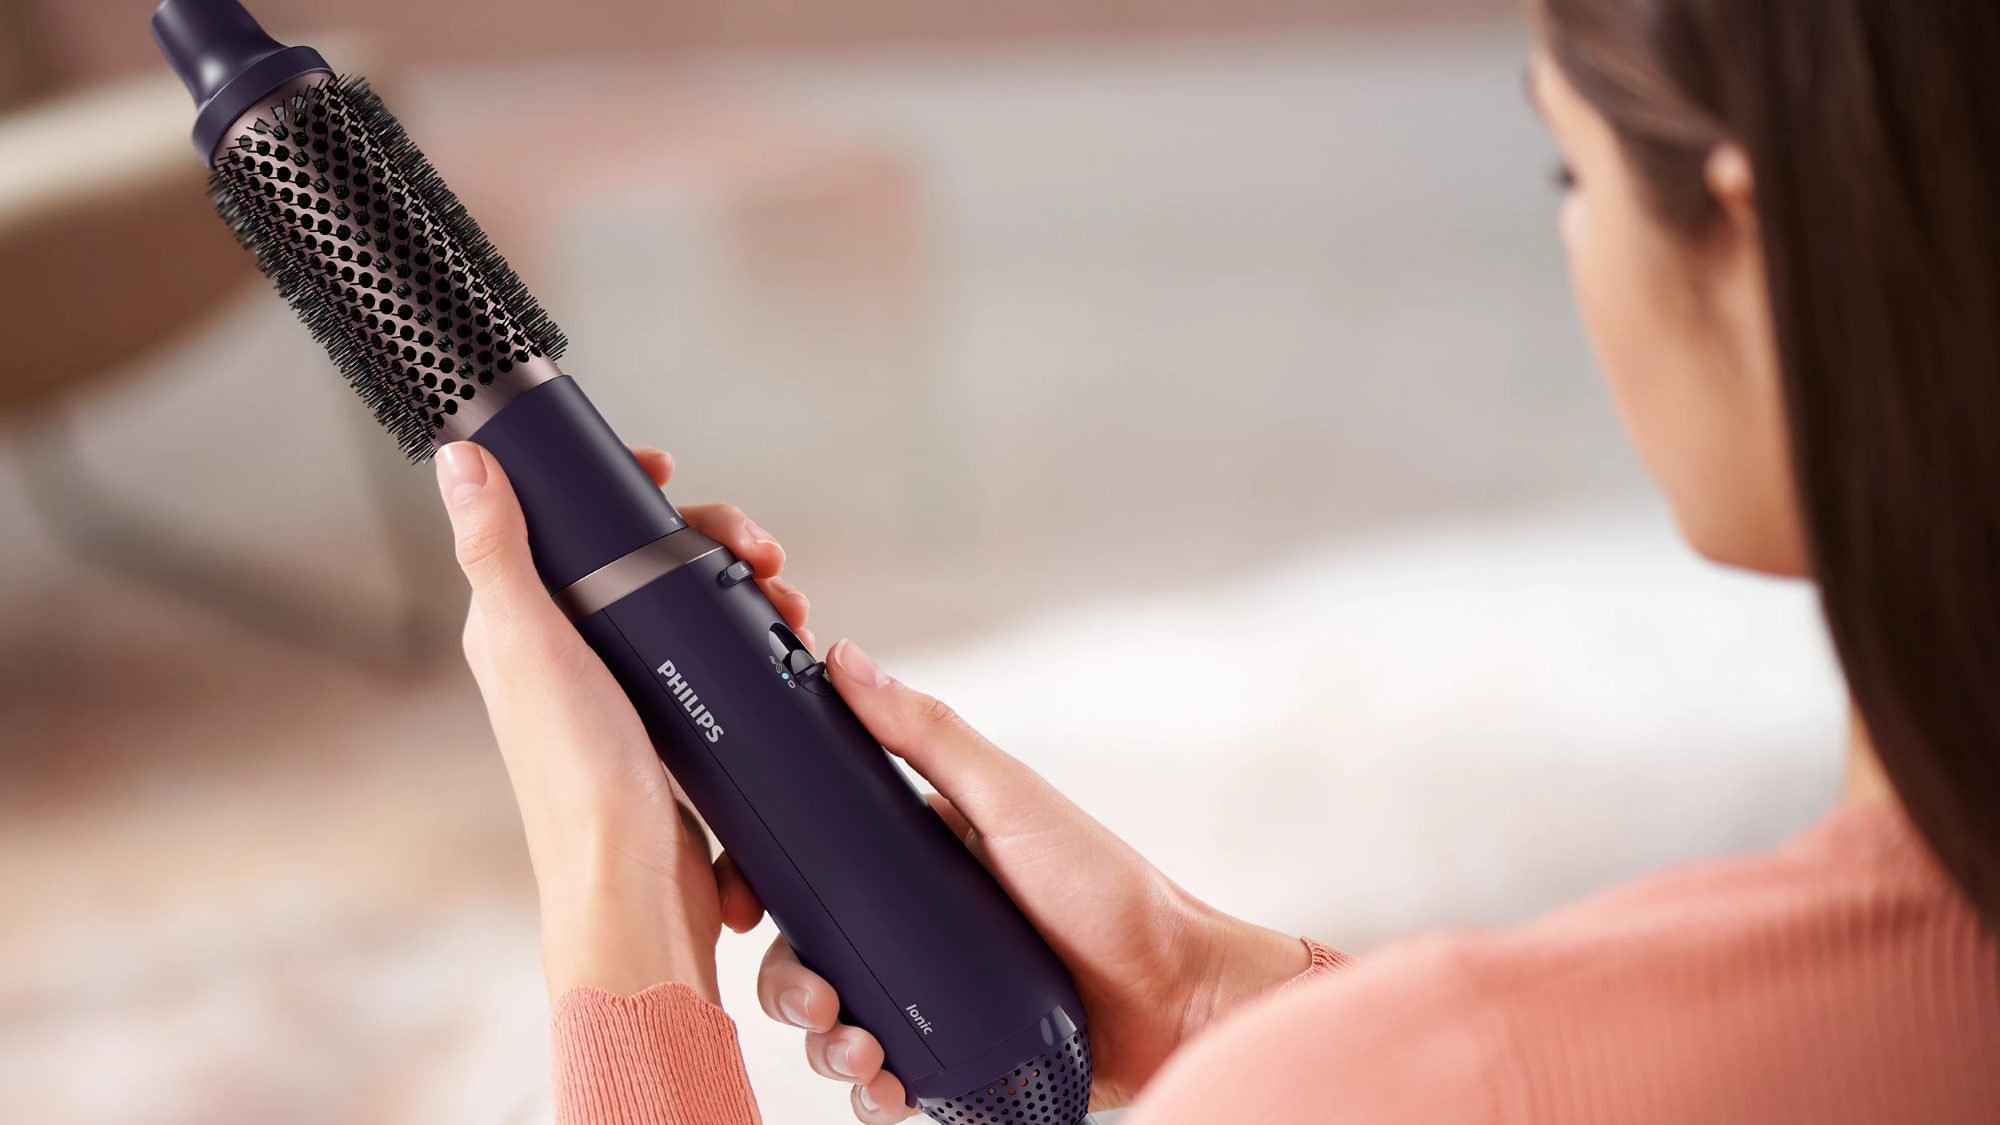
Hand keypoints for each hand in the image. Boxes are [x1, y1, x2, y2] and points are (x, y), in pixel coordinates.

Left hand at [437, 441, 806, 1000]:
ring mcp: (623, 690)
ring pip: (685, 603)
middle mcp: (568, 653)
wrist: (636, 887)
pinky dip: (748, 638)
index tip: (666, 472)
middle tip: (758, 549)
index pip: (565, 525)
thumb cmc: (578, 780)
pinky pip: (711, 655)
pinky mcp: (670, 725)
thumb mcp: (533, 648)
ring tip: (785, 602)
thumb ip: (496, 554)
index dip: (617, 488)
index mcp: (522, 627)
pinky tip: (778, 645)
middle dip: (709, 538)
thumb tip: (461, 461)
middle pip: (642, 557)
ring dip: (741, 586)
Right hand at [742, 639, 1310, 1121]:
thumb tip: (846, 661)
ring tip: (863, 1054)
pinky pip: (884, 1080)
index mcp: (909, 858)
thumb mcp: (1011, 800)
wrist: (1177, 995)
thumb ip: (929, 734)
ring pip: (834, 1022)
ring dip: (825, 1045)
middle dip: (789, 985)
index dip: (757, 886)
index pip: (804, 865)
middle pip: (804, 953)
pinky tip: (889, 1088)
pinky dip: (872, 1091)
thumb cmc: (1108, 888)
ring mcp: (927, 993)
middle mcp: (908, 925)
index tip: (740, 907)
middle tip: (817, 1000)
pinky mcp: (951, 1055)